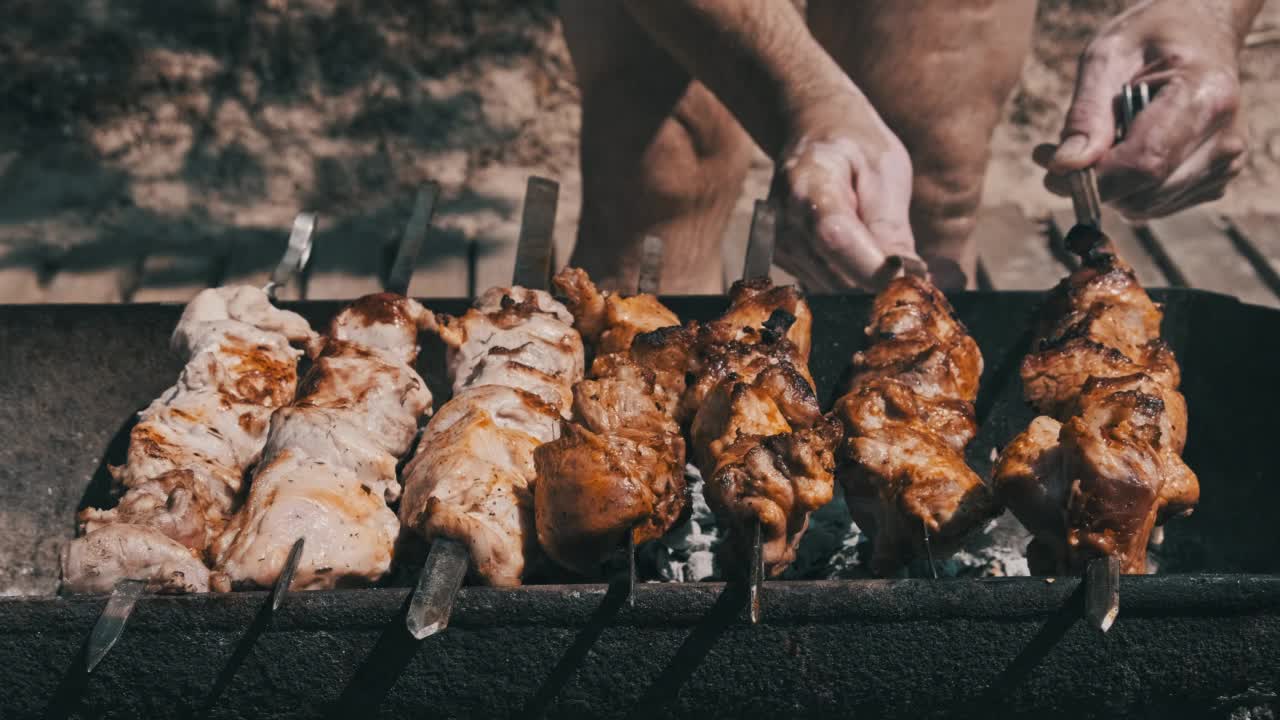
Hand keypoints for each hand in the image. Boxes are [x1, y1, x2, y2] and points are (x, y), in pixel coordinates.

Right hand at [772, 87, 917, 290]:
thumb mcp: (886, 173)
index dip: (872, 267)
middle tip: (917, 278)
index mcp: (808, 185)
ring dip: (868, 286)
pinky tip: (868, 261)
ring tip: (891, 262)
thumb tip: (906, 278)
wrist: (818, 137)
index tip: (909, 280)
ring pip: (833, 290)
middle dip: (880, 285)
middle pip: (835, 274)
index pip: (835, 238)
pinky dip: (854, 283)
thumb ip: (890, 228)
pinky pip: (826, 288)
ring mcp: (780, 245)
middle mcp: (784, 221)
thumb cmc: (858, 149)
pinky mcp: (784, 262)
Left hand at [1035, 0, 1248, 220]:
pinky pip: (1154, 205)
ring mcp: (1225, 165)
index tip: (1050, 170)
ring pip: (1145, 206)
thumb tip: (1066, 169)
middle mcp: (1225, 139)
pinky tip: (1117, 154)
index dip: (1091, 180)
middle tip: (1052, 154)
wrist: (1199, 37)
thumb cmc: (1149, 39)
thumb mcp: (1106, 57)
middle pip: (1143, 194)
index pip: (1144, 165)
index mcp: (1205, 98)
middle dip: (1090, 183)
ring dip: (1105, 187)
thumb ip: (1086, 115)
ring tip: (1086, 147)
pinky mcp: (1214, 181)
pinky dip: (1125, 189)